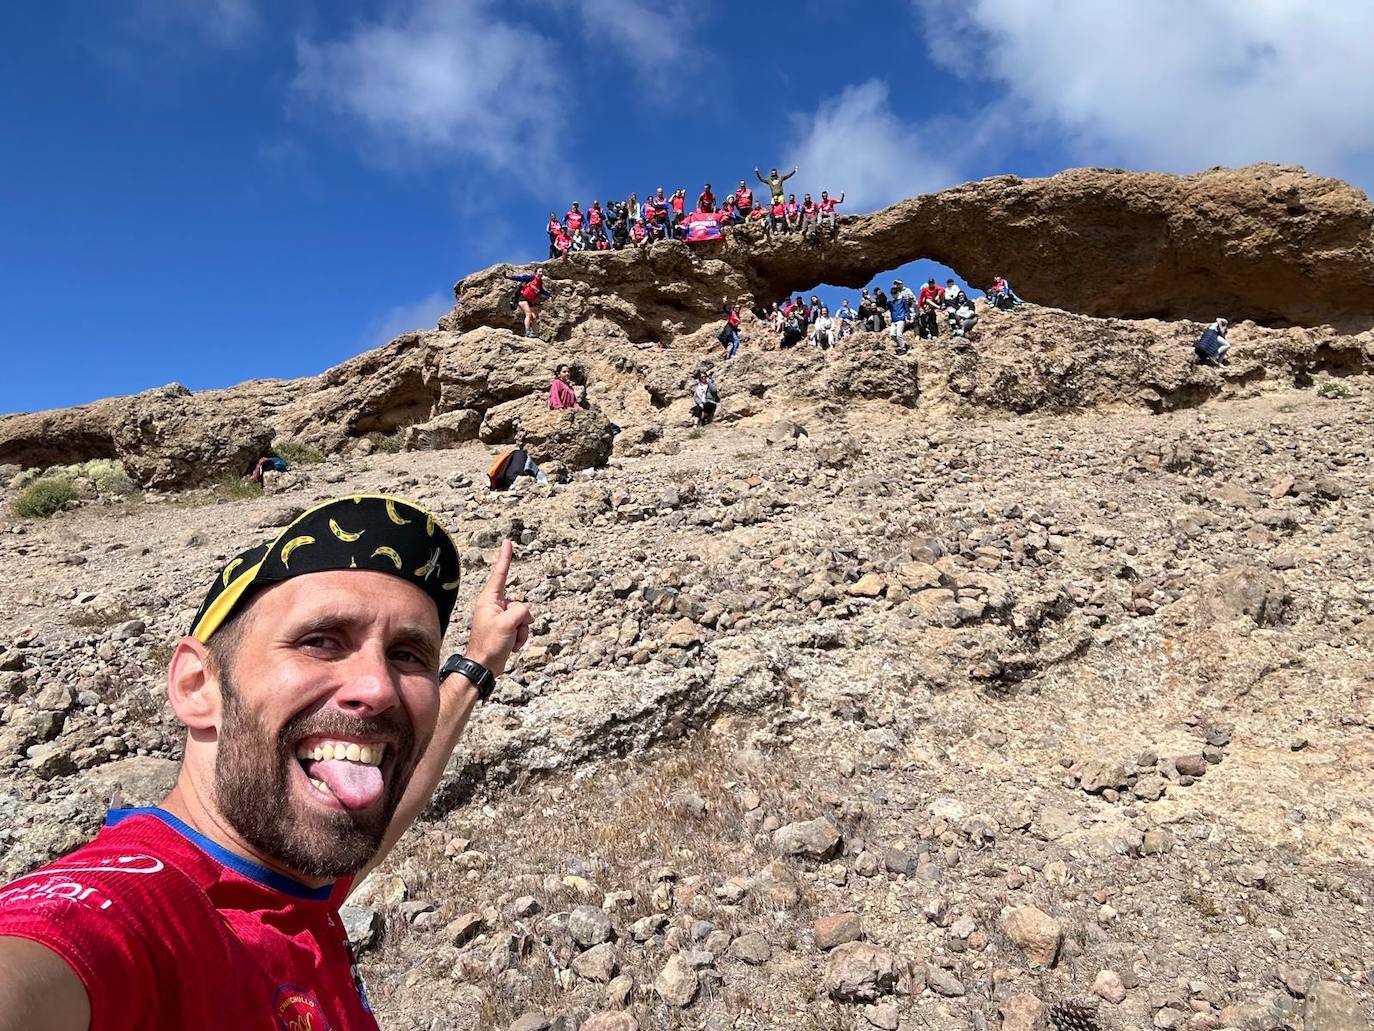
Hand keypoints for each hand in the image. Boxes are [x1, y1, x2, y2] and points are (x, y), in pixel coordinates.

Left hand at [464, 540, 531, 676]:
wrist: (484, 667)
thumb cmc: (490, 644)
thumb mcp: (507, 624)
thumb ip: (520, 611)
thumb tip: (525, 614)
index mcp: (489, 600)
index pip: (500, 574)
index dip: (505, 557)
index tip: (507, 542)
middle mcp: (494, 605)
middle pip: (519, 603)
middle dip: (521, 619)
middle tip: (508, 633)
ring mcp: (500, 617)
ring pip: (523, 616)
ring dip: (521, 630)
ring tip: (509, 640)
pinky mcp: (505, 627)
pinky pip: (522, 627)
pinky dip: (520, 637)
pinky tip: (511, 645)